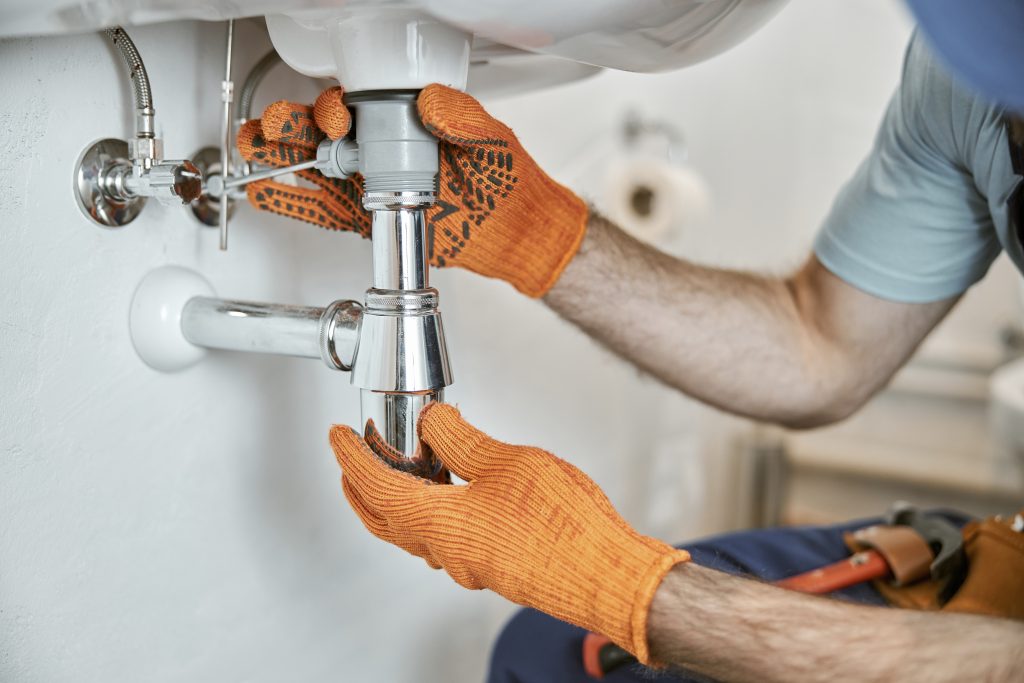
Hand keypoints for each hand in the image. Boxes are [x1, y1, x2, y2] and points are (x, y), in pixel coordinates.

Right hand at [238, 85, 587, 296]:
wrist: (512, 232)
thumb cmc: (504, 181)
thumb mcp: (489, 140)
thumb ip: (461, 117)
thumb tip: (429, 100)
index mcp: (401, 122)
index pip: (353, 107)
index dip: (332, 109)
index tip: (335, 119)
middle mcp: (378, 150)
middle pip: (320, 133)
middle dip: (289, 128)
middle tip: (270, 129)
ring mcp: (367, 184)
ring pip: (312, 168)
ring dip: (279, 159)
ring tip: (252, 153)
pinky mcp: (363, 218)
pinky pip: (321, 210)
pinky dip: (292, 202)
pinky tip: (267, 192)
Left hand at [330, 403, 689, 662]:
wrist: (608, 574)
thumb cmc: (564, 526)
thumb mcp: (507, 461)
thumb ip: (462, 440)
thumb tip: (434, 422)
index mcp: (440, 523)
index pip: (376, 487)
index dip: (352, 457)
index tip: (338, 437)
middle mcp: (449, 550)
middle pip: (384, 519)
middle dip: (360, 489)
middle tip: (350, 463)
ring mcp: (472, 564)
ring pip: (414, 533)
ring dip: (394, 503)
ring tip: (396, 474)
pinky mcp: (496, 566)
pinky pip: (446, 539)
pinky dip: (431, 514)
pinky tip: (453, 497)